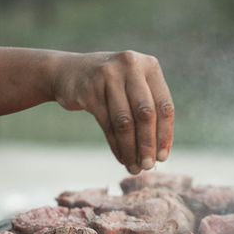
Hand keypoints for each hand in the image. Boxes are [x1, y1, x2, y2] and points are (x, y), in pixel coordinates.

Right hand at [51, 50, 173, 173]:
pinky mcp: (89, 89)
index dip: (165, 134)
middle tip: (148, 166)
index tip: (163, 157)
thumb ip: (151, 112)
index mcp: (149, 66)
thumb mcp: (135, 88)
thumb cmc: (112, 86)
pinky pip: (107, 124)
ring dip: (131, 149)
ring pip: (125, 122)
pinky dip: (116, 145)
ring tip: (134, 167)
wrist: (68, 72)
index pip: (164, 106)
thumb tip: (161, 153)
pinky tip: (121, 158)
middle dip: (148, 144)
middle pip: (145, 114)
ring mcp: (108, 75)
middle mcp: (131, 66)